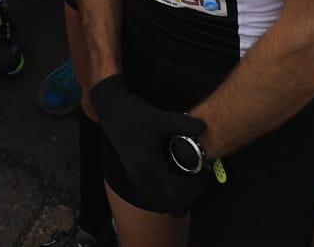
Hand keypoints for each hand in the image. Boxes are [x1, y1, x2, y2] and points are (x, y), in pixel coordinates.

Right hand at [88, 79, 209, 215]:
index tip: (203, 174)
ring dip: (177, 195)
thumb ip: (183, 124)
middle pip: (170, 204)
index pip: (175, 195)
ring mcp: (136, 177)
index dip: (193, 190)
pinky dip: (167, 191)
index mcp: (148, 168)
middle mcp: (141, 178)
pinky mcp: (134, 173)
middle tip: (198, 178)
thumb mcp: (160, 118)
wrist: (110, 108)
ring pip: (161, 201)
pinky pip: (154, 194)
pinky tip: (174, 172)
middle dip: (188, 195)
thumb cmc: (132, 113)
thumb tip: (203, 127)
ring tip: (187, 177)